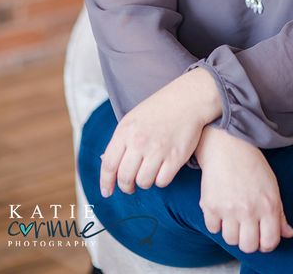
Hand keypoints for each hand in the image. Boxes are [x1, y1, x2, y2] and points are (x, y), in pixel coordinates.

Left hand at [99, 68, 221, 196]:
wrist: (187, 99)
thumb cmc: (158, 109)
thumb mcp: (133, 119)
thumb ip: (120, 140)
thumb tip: (106, 163)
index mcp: (125, 131)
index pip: (109, 164)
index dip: (106, 182)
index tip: (107, 192)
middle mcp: (139, 141)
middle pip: (125, 178)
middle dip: (126, 187)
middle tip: (130, 186)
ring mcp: (158, 150)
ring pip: (143, 182)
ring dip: (145, 182)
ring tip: (149, 173)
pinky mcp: (175, 157)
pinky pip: (162, 181)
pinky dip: (161, 179)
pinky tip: (163, 170)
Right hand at [196, 127, 292, 253]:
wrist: (227, 145)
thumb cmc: (252, 164)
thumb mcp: (272, 186)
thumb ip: (280, 213)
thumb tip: (288, 234)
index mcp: (268, 206)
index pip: (270, 242)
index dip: (267, 243)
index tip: (262, 237)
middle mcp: (248, 210)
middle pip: (248, 246)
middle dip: (249, 241)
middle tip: (247, 229)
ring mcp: (228, 209)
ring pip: (230, 240)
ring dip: (232, 233)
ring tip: (233, 218)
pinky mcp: (210, 205)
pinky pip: (212, 229)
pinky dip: (216, 223)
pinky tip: (220, 211)